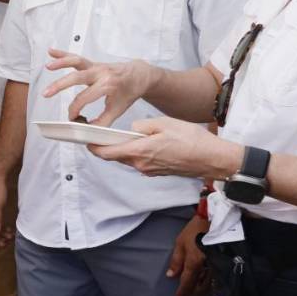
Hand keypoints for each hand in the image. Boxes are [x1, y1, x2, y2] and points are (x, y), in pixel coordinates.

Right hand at [40, 51, 159, 125]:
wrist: (139, 76)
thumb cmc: (128, 92)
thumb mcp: (118, 110)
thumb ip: (102, 122)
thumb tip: (87, 131)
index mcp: (108, 85)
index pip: (84, 98)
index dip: (74, 109)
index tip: (71, 117)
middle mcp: (101, 73)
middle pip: (76, 78)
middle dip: (59, 86)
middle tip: (46, 94)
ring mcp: (96, 66)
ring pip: (76, 62)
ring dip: (61, 62)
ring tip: (48, 66)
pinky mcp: (92, 63)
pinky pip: (77, 57)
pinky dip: (63, 54)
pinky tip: (51, 52)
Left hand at [90, 118, 244, 181]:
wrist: (212, 159)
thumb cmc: (192, 141)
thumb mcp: (165, 123)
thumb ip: (143, 125)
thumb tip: (132, 129)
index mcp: (140, 151)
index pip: (106, 153)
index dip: (92, 146)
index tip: (84, 139)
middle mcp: (141, 165)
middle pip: (115, 156)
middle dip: (108, 145)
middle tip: (103, 133)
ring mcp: (149, 170)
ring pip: (128, 158)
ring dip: (124, 148)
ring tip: (128, 134)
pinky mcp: (157, 172)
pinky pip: (141, 161)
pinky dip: (137, 152)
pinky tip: (146, 142)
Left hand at [167, 213, 211, 295]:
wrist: (217, 219)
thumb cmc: (196, 229)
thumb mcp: (181, 242)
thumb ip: (176, 260)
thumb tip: (171, 276)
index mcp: (194, 262)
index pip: (187, 282)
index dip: (183, 291)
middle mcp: (207, 267)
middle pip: (200, 286)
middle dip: (193, 294)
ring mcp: (217, 265)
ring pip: (209, 284)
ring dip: (202, 292)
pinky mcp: (224, 263)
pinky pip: (217, 278)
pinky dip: (211, 285)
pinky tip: (208, 287)